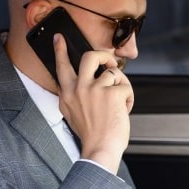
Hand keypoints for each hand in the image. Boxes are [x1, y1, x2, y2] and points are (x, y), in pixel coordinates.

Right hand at [54, 33, 132, 172]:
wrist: (99, 150)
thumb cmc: (91, 135)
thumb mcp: (72, 113)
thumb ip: (75, 96)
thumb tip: (89, 80)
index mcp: (66, 94)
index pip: (62, 66)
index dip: (60, 50)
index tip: (59, 38)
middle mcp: (78, 88)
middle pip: (90, 56)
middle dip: (104, 56)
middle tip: (110, 63)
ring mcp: (95, 90)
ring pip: (113, 72)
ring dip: (121, 84)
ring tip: (120, 101)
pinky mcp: (112, 94)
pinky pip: (125, 87)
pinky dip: (129, 98)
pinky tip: (124, 110)